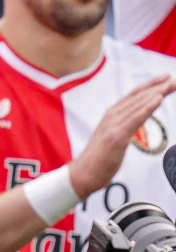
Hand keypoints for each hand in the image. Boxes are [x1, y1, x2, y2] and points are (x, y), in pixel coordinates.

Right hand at [71, 75, 175, 196]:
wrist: (84, 173)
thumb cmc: (100, 158)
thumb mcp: (114, 137)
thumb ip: (125, 126)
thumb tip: (137, 120)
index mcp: (112, 115)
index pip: (133, 97)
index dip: (149, 86)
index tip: (164, 80)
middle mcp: (112, 116)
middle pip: (137, 97)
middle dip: (156, 87)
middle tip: (172, 79)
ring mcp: (113, 125)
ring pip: (137, 105)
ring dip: (155, 93)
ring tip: (169, 85)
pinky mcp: (116, 136)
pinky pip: (135, 119)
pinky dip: (146, 107)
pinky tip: (157, 99)